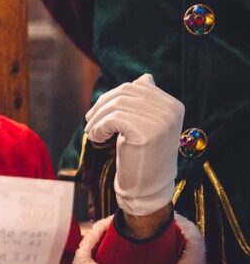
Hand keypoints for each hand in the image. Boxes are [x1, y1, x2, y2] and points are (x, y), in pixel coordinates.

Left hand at [84, 74, 184, 217]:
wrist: (147, 187)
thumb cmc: (142, 154)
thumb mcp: (148, 124)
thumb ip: (146, 101)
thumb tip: (144, 77)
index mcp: (173, 105)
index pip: (137, 86)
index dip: (112, 96)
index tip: (99, 112)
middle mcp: (171, 110)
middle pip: (125, 93)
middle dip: (101, 105)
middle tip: (89, 121)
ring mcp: (160, 121)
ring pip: (115, 105)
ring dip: (97, 119)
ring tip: (93, 133)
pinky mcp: (145, 133)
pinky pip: (112, 119)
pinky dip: (98, 127)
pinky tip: (96, 139)